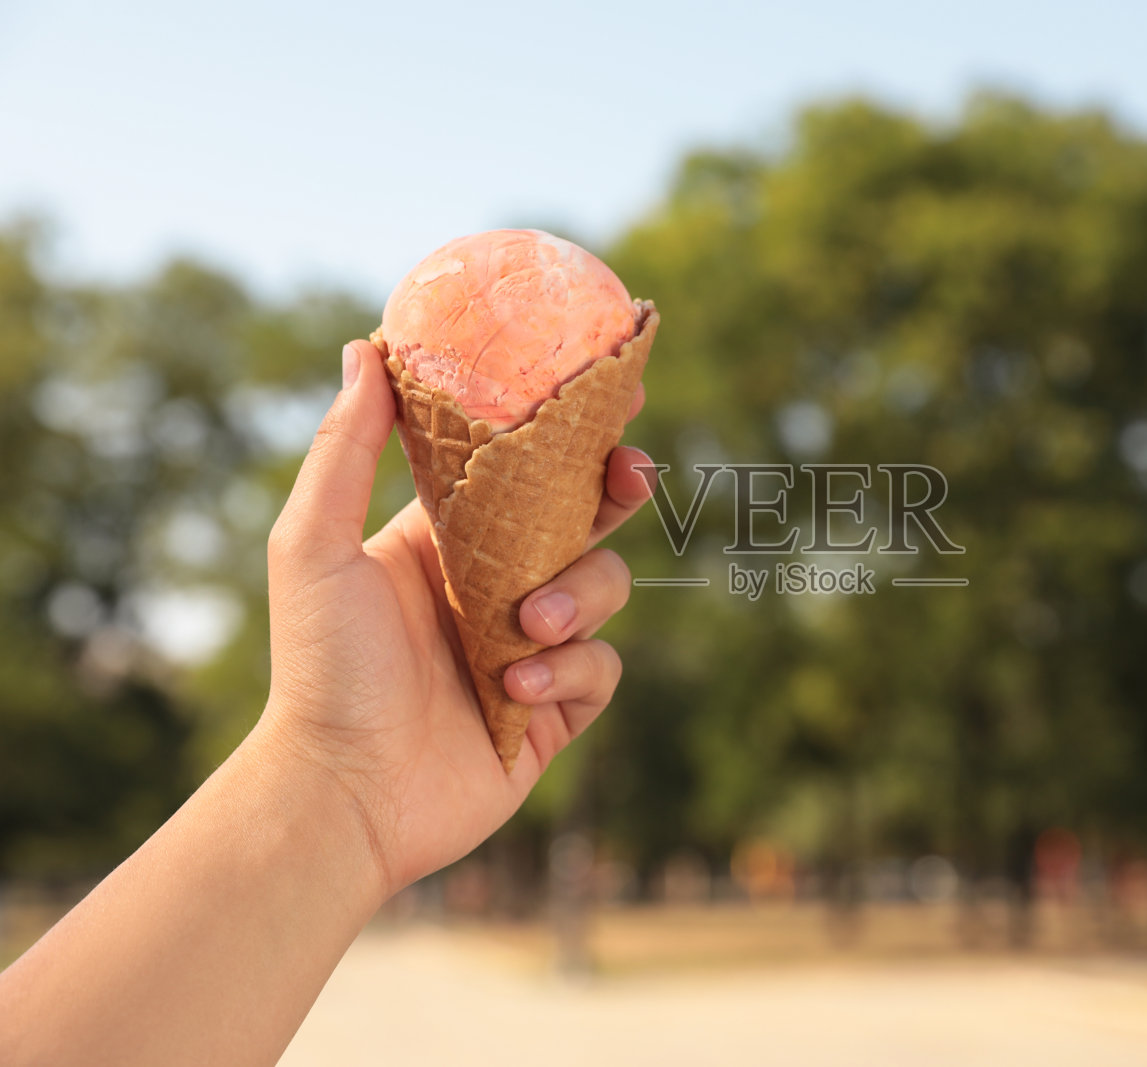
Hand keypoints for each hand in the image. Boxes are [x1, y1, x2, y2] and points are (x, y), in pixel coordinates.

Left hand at [258, 340, 653, 896]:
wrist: (344, 793)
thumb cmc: (319, 669)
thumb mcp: (315, 546)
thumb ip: (345, 449)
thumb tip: (363, 346)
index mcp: (448, 539)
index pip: (522, 467)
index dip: (567, 428)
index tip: (609, 385)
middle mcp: (496, 585)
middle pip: (586, 516)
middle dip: (617, 490)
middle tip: (628, 477)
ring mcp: (531, 647)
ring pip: (605, 588)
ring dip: (578, 598)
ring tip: (527, 627)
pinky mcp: (554, 710)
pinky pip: (601, 671)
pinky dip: (568, 674)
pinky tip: (515, 693)